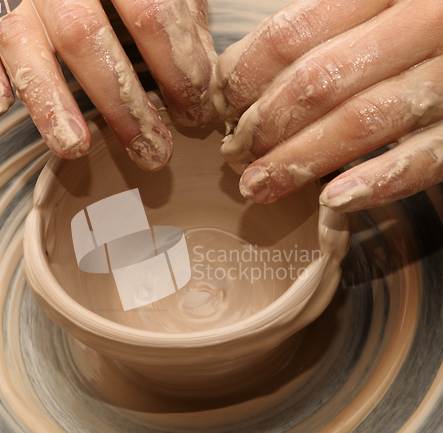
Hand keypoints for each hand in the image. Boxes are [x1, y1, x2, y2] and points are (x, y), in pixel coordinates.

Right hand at [0, 0, 216, 169]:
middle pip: (87, 36)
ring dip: (51, 103)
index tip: (194, 111)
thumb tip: (206, 75)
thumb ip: (182, 14)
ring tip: (76, 148)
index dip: (178, 67)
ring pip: (24, 44)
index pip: (152, 12)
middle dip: (124, 103)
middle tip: (154, 152)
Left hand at [212, 0, 442, 211]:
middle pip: (316, 83)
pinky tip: (331, 200)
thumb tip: (239, 76)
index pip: (289, 36)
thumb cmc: (418, 23)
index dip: (243, 78)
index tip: (222, 108)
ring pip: (359, 121)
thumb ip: (321, 29)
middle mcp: (420, 22)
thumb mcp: (375, 5)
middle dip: (264, 127)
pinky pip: (424, 157)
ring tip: (258, 186)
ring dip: (298, 161)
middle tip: (234, 155)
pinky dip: (376, 181)